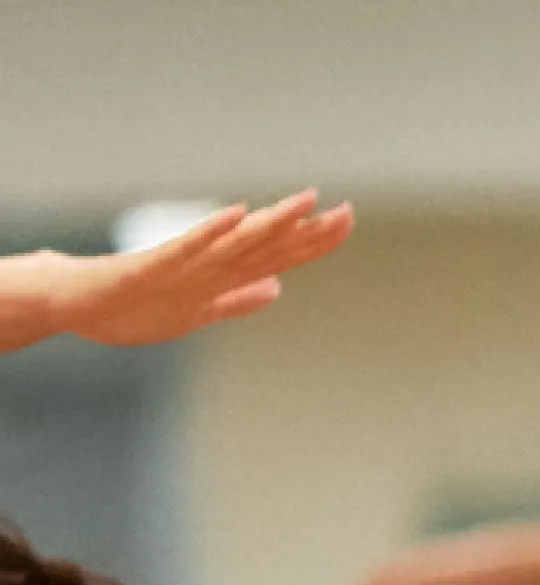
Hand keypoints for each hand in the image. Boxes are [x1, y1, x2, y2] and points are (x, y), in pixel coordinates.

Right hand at [46, 194, 354, 345]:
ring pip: (236, 242)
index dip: (314, 241)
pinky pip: (187, 248)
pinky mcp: (151, 267)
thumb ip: (237, 299)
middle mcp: (207, 265)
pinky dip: (213, 232)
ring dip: (271, 222)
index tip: (346, 222)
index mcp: (220, 276)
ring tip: (307, 201)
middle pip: (267, 246)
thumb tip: (278, 288)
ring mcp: (181, 266)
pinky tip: (238, 213)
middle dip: (308, 231)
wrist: (75, 305)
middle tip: (348, 211)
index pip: (278, 256)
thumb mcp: (199, 311)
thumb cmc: (132, 307)